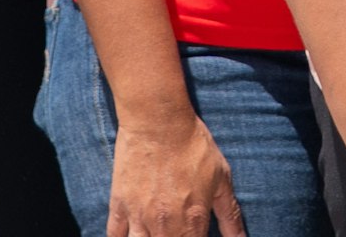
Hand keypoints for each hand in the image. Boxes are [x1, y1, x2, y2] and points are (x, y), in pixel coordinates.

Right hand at [105, 103, 246, 236]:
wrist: (158, 121)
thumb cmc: (193, 145)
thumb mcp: (221, 178)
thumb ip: (230, 215)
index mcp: (193, 222)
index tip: (195, 235)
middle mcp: (165, 226)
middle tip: (176, 230)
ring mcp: (139, 217)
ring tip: (156, 233)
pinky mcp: (119, 205)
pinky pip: (114, 236)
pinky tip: (133, 235)